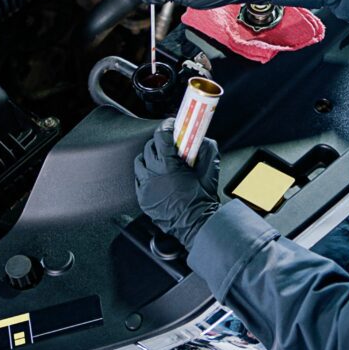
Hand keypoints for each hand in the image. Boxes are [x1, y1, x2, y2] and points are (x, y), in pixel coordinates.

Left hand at [134, 118, 219, 249]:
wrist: (195, 224)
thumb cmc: (202, 199)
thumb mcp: (210, 169)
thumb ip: (207, 149)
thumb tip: (201, 138)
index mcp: (168, 166)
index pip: (161, 137)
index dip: (166, 127)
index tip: (170, 125)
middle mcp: (153, 175)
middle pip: (149, 147)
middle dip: (160, 143)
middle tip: (170, 144)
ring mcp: (146, 187)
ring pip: (140, 162)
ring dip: (150, 157)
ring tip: (162, 160)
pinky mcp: (143, 197)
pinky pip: (139, 179)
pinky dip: (146, 174)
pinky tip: (157, 176)